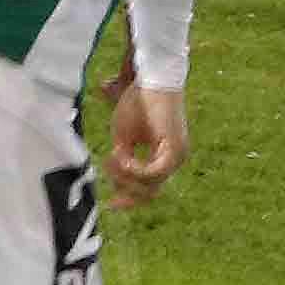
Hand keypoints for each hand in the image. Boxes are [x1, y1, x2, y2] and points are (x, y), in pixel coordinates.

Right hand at [107, 76, 188, 205]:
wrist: (153, 79)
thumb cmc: (139, 101)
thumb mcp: (124, 133)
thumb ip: (123, 155)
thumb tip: (119, 172)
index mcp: (164, 157)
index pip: (149, 187)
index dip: (129, 198)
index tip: (111, 205)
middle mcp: (174, 160)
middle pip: (149, 191)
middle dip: (125, 187)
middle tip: (107, 168)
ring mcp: (177, 156)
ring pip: (151, 184)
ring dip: (127, 176)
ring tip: (112, 157)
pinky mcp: (174, 149)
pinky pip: (155, 172)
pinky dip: (137, 170)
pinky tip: (122, 160)